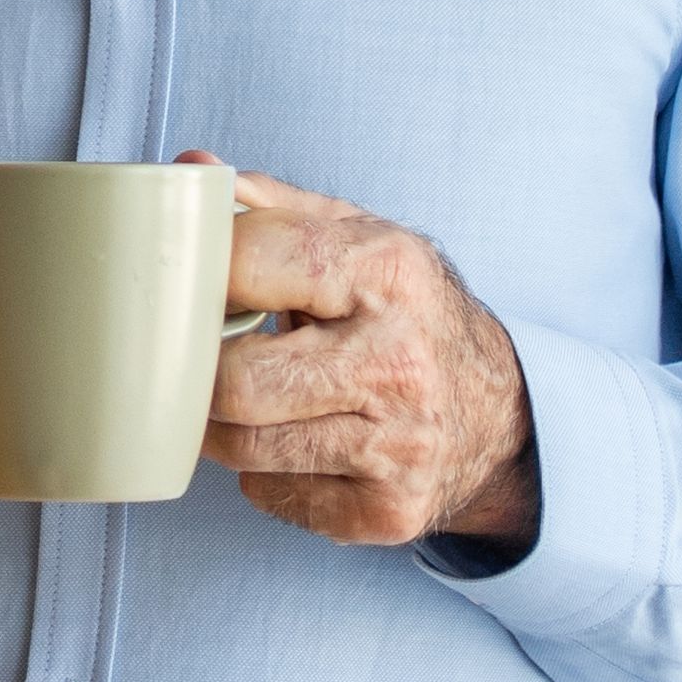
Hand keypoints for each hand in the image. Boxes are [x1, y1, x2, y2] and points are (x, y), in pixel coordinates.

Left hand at [200, 165, 539, 552]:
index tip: (183, 286)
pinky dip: (263, 473)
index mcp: (386, 269)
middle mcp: (398, 359)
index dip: (198, 275)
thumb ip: (272, 206)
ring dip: (219, 426)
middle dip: (198, 371)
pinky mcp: (388, 510)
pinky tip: (291, 441)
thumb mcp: (358, 238)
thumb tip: (190, 171)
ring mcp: (398, 443)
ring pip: (244, 447)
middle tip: (197, 359)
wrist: (497, 410)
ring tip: (236, 399)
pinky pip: (273, 495)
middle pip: (234, 380)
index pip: (250, 262)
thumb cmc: (404, 313)